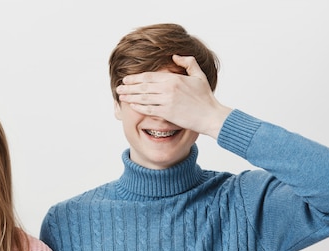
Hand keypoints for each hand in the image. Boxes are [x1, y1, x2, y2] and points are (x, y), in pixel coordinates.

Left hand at [116, 55, 231, 138]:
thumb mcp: (199, 75)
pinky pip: (148, 109)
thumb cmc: (205, 97)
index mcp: (174, 78)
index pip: (149, 76)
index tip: (126, 79)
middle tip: (118, 88)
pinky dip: (138, 107)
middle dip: (128, 87)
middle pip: (142, 86)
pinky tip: (131, 105)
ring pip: (143, 97)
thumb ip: (188, 63)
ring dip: (129, 96)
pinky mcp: (167, 113)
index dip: (135, 78)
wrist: (210, 116)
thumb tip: (174, 56)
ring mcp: (166, 101)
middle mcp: (168, 89)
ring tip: (120, 96)